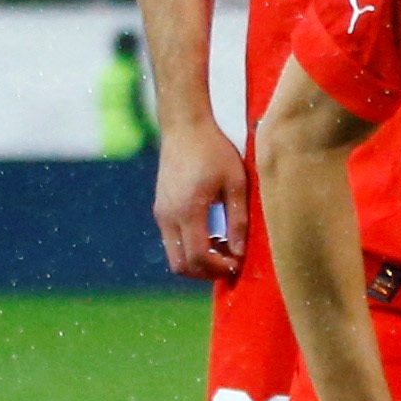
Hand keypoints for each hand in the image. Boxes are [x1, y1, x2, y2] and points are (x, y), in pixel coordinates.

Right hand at [153, 116, 244, 280]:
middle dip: (206, 272)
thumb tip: (240, 253)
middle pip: (180, 265)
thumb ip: (238, 220)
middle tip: (231, 264)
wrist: (184, 127)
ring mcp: (160, 213)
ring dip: (199, 261)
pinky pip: (172, 241)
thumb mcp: (237, 183)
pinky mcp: (160, 209)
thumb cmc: (215, 151)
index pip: (198, 257)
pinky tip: (214, 236)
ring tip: (226, 249)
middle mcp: (168, 216)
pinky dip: (191, 248)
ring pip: (174, 255)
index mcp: (187, 211)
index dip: (218, 268)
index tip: (238, 265)